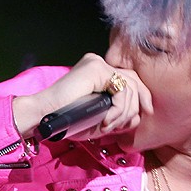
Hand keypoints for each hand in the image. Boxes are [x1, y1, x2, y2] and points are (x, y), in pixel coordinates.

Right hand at [12, 53, 152, 139]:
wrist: (47, 117)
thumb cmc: (68, 121)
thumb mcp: (100, 119)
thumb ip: (119, 115)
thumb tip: (138, 116)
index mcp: (99, 74)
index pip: (130, 80)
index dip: (142, 96)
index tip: (144, 114)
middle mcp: (100, 64)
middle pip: (134, 81)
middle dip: (136, 106)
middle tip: (124, 125)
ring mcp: (97, 64)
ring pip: (129, 87)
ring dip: (123, 113)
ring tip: (107, 126)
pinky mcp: (95, 69)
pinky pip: (119, 90)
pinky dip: (118, 109)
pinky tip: (106, 121)